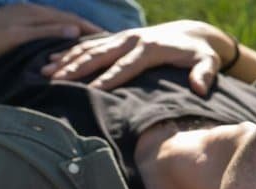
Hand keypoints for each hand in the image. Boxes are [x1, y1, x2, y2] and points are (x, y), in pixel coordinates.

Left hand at [0, 4, 99, 69]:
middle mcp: (29, 11)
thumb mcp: (20, 38)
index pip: (71, 19)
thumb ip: (47, 33)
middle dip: (85, 30)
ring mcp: (20, 16)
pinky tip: (61, 42)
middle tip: (104, 41)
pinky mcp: (13, 24)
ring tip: (87, 43)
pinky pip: (44, 28)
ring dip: (71, 32)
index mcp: (34, 13)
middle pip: (64, 19)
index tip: (109, 39)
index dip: (91, 29)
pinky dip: (57, 34)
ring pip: (54, 23)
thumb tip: (74, 30)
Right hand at [42, 20, 229, 94]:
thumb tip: (200, 88)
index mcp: (150, 48)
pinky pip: (92, 44)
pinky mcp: (119, 38)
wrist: (195, 33)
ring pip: (91, 48)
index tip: (91, 89)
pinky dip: (72, 51)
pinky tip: (54, 60)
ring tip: (46, 71)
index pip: (126, 66)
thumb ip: (205, 75)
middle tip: (56, 80)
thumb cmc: (202, 53)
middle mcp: (133, 40)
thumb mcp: (209, 62)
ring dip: (68, 59)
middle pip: (100, 55)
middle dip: (77, 68)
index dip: (109, 78)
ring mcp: (124, 37)